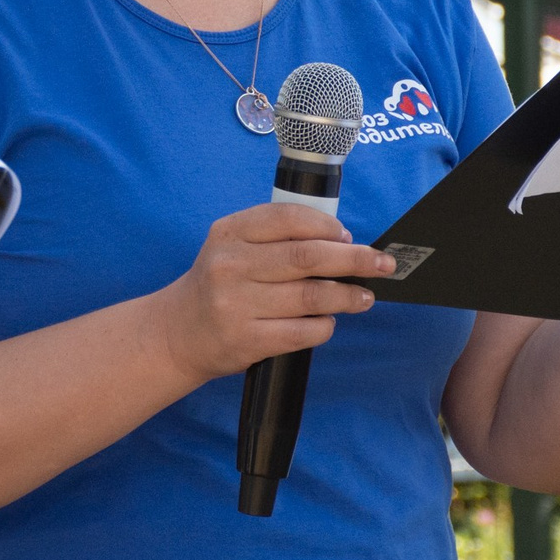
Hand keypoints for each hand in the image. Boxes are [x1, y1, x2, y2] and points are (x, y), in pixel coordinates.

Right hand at [157, 203, 397, 383]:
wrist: (177, 333)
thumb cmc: (218, 286)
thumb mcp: (232, 248)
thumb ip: (275, 238)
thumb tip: (341, 241)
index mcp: (229, 233)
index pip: (288, 219)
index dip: (327, 226)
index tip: (348, 236)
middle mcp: (230, 266)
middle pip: (308, 257)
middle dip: (354, 259)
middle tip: (382, 263)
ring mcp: (236, 305)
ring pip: (312, 297)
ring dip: (348, 297)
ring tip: (363, 297)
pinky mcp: (246, 340)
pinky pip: (303, 331)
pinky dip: (324, 326)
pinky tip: (328, 322)